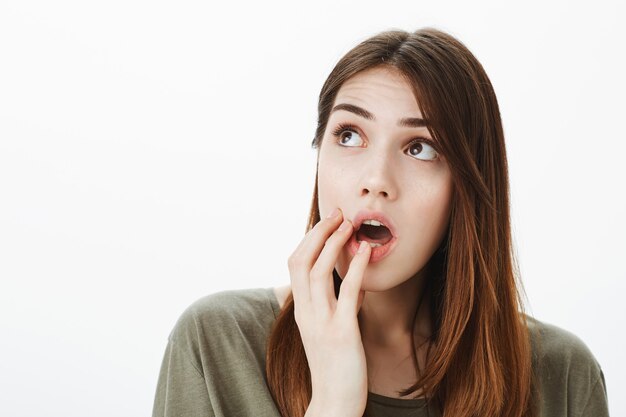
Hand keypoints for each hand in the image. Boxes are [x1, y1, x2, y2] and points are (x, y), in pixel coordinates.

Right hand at [288, 208, 371, 416]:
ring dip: (334, 243)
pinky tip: (366, 252)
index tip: (327, 222)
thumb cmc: (333, 366)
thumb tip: (352, 286)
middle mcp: (306, 312)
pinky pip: (346, 294)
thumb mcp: (326, 331)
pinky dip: (356, 269)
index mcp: (301, 310)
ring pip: (319, 272)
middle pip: (301, 261)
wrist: (333, 403)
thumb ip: (333, 307)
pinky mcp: (342, 333)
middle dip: (319, 232)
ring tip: (351, 224)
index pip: (295, 264)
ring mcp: (322, 322)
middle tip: (338, 214)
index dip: (310, 239)